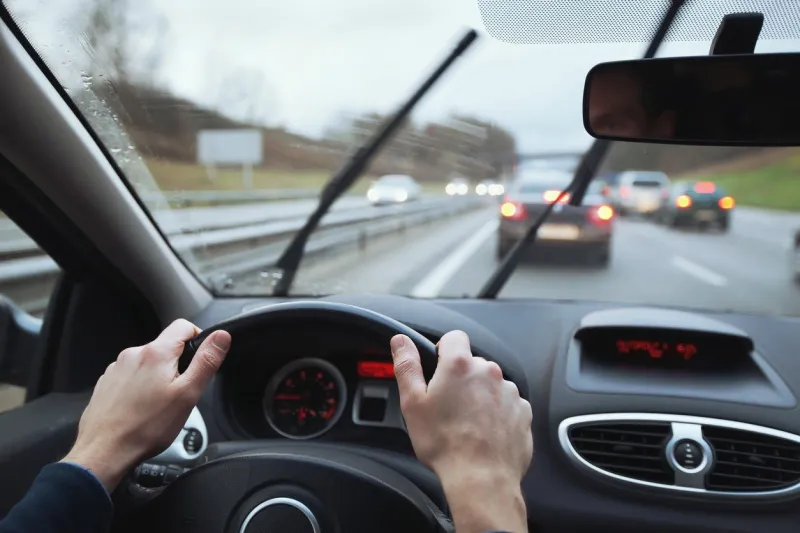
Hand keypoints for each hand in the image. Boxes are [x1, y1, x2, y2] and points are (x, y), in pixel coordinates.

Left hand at [62, 319, 230, 491]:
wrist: (104, 452)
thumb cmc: (145, 428)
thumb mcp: (187, 394)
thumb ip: (206, 362)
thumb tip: (221, 337)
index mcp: (156, 353)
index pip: (183, 326)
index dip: (198, 339)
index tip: (199, 360)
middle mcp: (133, 354)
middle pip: (165, 346)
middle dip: (178, 364)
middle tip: (180, 393)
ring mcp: (117, 368)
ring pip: (148, 363)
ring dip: (158, 377)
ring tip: (159, 405)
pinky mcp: (107, 383)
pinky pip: (131, 376)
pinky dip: (140, 387)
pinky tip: (141, 409)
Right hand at [390, 330, 531, 532]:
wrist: (481, 479)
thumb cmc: (445, 444)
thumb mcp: (413, 403)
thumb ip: (407, 366)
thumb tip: (400, 341)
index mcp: (460, 365)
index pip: (454, 337)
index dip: (443, 351)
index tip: (438, 370)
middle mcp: (489, 372)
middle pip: (473, 364)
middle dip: (461, 379)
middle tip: (448, 407)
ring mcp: (509, 392)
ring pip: (490, 385)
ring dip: (480, 397)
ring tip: (467, 424)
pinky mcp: (523, 412)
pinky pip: (507, 404)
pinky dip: (497, 414)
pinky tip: (484, 433)